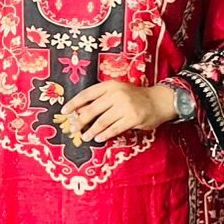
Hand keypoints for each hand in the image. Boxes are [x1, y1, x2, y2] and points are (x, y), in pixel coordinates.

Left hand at [60, 80, 177, 144]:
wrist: (159, 101)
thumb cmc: (135, 97)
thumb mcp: (117, 92)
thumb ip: (100, 99)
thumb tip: (79, 111)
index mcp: (110, 85)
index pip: (87, 94)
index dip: (74, 103)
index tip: (64, 111)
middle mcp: (117, 94)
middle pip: (92, 109)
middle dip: (80, 121)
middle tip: (73, 128)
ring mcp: (125, 106)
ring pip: (102, 121)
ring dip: (91, 131)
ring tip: (85, 137)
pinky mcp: (132, 118)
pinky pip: (114, 129)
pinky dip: (104, 135)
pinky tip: (98, 138)